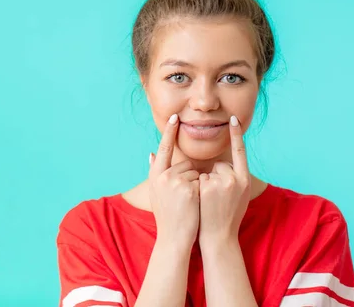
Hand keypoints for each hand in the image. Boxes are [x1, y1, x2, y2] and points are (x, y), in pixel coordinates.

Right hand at [148, 114, 199, 248]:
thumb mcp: (156, 192)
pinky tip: (195, 204)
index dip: (170, 132)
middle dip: (190, 177)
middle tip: (183, 198)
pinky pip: (202, 181)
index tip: (175, 117)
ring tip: (188, 202)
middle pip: (187, 164)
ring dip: (197, 185)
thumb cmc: (167, 215)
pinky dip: (202, 191)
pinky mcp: (189, 189)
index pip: (164, 148)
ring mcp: (176, 182)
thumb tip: (151, 153)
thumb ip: (156, 171)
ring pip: (196, 173)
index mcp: (156, 174)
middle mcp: (164, 175)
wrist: (174, 237)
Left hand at [198, 115, 250, 246]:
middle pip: (220, 164)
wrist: (219, 237)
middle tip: (218, 198)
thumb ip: (234, 178)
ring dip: (205, 182)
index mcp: (245, 180)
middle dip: (215, 177)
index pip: (240, 152)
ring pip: (207, 171)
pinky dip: (197, 187)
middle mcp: (236, 179)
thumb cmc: (227, 216)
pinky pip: (198, 178)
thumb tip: (223, 164)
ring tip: (210, 202)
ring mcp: (221, 183)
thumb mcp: (239, 196)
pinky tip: (202, 202)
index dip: (236, 135)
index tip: (233, 118)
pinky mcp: (207, 187)